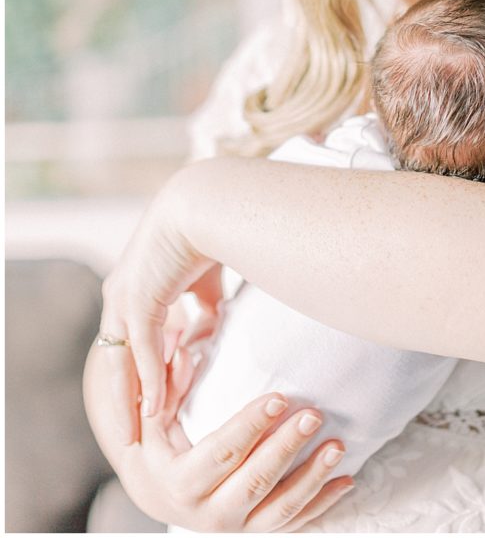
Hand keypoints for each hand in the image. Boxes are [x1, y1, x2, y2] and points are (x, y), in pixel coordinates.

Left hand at [99, 182, 214, 435]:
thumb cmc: (211, 234)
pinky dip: (150, 382)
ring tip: (137, 435)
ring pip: (123, 363)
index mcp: (135, 288)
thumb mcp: (205, 283)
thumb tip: (206, 334)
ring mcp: (125, 298)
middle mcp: (121, 295)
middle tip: (132, 434)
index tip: (152, 403)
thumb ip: (203, 310)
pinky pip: (143, 352)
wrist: (208, 205)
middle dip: (125, 398)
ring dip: (130, 401)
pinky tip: (156, 409)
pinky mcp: (138, 301)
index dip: (142, 374)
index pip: (133, 343)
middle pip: (118, 360)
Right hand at [119, 385, 353, 531]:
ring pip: (280, 509)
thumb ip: (166, 386)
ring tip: (337, 446)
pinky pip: (292, 523)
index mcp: (182, 482)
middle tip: (314, 414)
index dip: (252, 425)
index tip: (279, 397)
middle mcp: (209, 513)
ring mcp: (235, 527)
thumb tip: (183, 350)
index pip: (223, 452)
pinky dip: (321, 503)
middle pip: (256, 481)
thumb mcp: (152, 417)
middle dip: (287, 447)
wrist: (158, 494)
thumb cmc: (156, 445)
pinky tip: (346, 480)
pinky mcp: (254, 531)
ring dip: (313, 478)